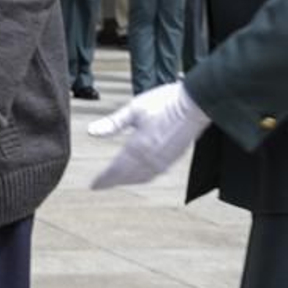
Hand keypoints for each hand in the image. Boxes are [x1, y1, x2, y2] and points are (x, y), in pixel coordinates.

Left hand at [89, 81, 209, 188]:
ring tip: (117, 181)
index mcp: (138, 146)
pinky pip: (153, 174)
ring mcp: (163, 160)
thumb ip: (113, 123)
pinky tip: (140, 174)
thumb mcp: (134, 109)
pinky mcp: (173, 158)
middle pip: (127, 176)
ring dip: (127, 181)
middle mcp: (150, 158)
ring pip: (141, 177)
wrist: (195, 104)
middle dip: (113, 181)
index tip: (93, 185)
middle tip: (101, 185)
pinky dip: (142, 177)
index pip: (116, 169)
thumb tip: (92, 132)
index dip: (103, 179)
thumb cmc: (165, 102)